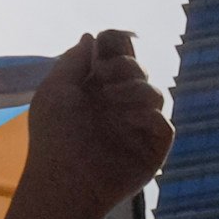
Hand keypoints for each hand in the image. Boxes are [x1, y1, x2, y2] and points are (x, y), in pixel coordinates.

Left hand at [19, 30, 171, 218]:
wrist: (64, 181)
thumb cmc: (52, 138)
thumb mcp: (55, 90)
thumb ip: (73, 61)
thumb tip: (92, 37)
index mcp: (95, 88)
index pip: (118, 54)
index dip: (117, 42)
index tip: (106, 43)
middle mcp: (118, 104)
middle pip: (139, 68)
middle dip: (125, 65)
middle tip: (103, 77)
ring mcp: (136, 127)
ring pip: (157, 93)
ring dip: (136, 89)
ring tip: (112, 100)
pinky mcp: (152, 150)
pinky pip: (165, 124)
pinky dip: (149, 117)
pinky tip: (127, 121)